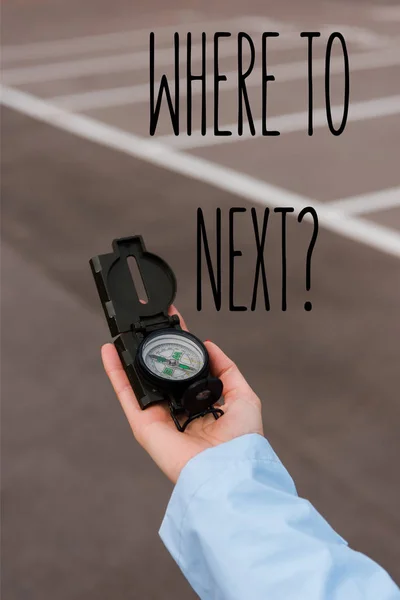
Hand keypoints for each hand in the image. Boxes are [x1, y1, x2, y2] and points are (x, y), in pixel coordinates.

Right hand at [101, 307, 263, 483]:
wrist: (226, 468)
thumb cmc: (240, 439)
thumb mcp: (242, 395)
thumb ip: (226, 369)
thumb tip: (208, 344)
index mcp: (199, 403)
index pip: (186, 368)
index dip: (180, 344)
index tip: (174, 320)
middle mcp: (177, 408)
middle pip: (160, 372)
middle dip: (153, 347)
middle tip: (146, 321)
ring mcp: (158, 416)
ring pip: (139, 380)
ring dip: (129, 356)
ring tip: (123, 330)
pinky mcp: (143, 424)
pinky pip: (126, 393)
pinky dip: (115, 372)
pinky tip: (109, 350)